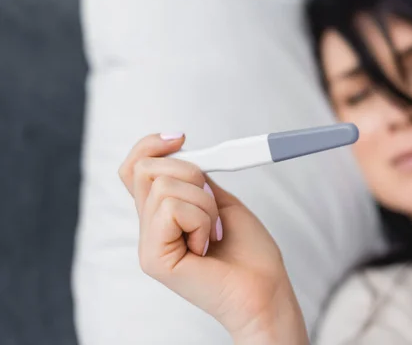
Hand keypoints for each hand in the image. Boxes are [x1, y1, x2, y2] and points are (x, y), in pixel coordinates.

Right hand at [118, 133, 308, 343]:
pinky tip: (207, 244)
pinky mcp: (152, 258)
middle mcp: (149, 228)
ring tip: (214, 231)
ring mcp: (147, 244)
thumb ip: (194, 178)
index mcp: (162, 215)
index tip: (181, 137)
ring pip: (164, 186)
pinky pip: (171, 209)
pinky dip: (201, 219)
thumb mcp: (220, 200)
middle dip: (190, 173)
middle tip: (213, 205)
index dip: (151, 145)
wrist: (264, 289)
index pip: (133, 168)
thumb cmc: (249, 251)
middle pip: (144, 169)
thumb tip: (177, 148)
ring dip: (204, 202)